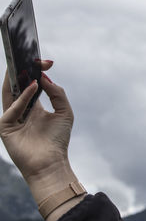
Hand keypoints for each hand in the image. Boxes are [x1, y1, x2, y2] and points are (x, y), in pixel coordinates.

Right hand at [0, 60, 73, 181]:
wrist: (51, 162)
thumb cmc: (58, 139)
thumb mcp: (64, 112)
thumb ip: (57, 93)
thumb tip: (45, 77)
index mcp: (34, 107)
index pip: (30, 85)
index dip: (36, 72)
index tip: (46, 62)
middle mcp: (21, 111)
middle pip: (17, 86)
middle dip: (23, 71)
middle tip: (31, 57)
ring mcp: (12, 118)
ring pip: (9, 94)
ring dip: (16, 79)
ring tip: (23, 64)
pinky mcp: (5, 127)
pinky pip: (12, 108)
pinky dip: (22, 97)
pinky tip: (32, 87)